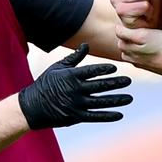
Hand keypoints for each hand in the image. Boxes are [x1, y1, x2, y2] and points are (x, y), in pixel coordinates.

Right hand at [18, 44, 132, 129]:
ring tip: (129, 98)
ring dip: (116, 100)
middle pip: (100, 86)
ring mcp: (76, 104)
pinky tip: (119, 114)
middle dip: (116, 83)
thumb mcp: (58, 68)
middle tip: (128, 81)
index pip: (92, 71)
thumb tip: (86, 45)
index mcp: (71, 76)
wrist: (32, 106)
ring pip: (101, 102)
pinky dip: (108, 116)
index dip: (104, 69)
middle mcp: (75, 90)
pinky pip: (95, 116)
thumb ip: (74, 58)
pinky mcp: (76, 117)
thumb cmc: (46, 83)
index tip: (115, 68)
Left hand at [115, 24, 161, 77]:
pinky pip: (142, 54)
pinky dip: (146, 50)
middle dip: (133, 35)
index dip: (130, 26)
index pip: (120, 32)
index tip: (140, 25)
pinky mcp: (147, 64)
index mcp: (124, 48)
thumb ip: (125, 33)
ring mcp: (138, 61)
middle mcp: (129, 57)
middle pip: (126, 40)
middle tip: (146, 31)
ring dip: (140, 42)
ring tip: (151, 39)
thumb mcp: (141, 35)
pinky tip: (154, 48)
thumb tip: (117, 28)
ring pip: (134, 47)